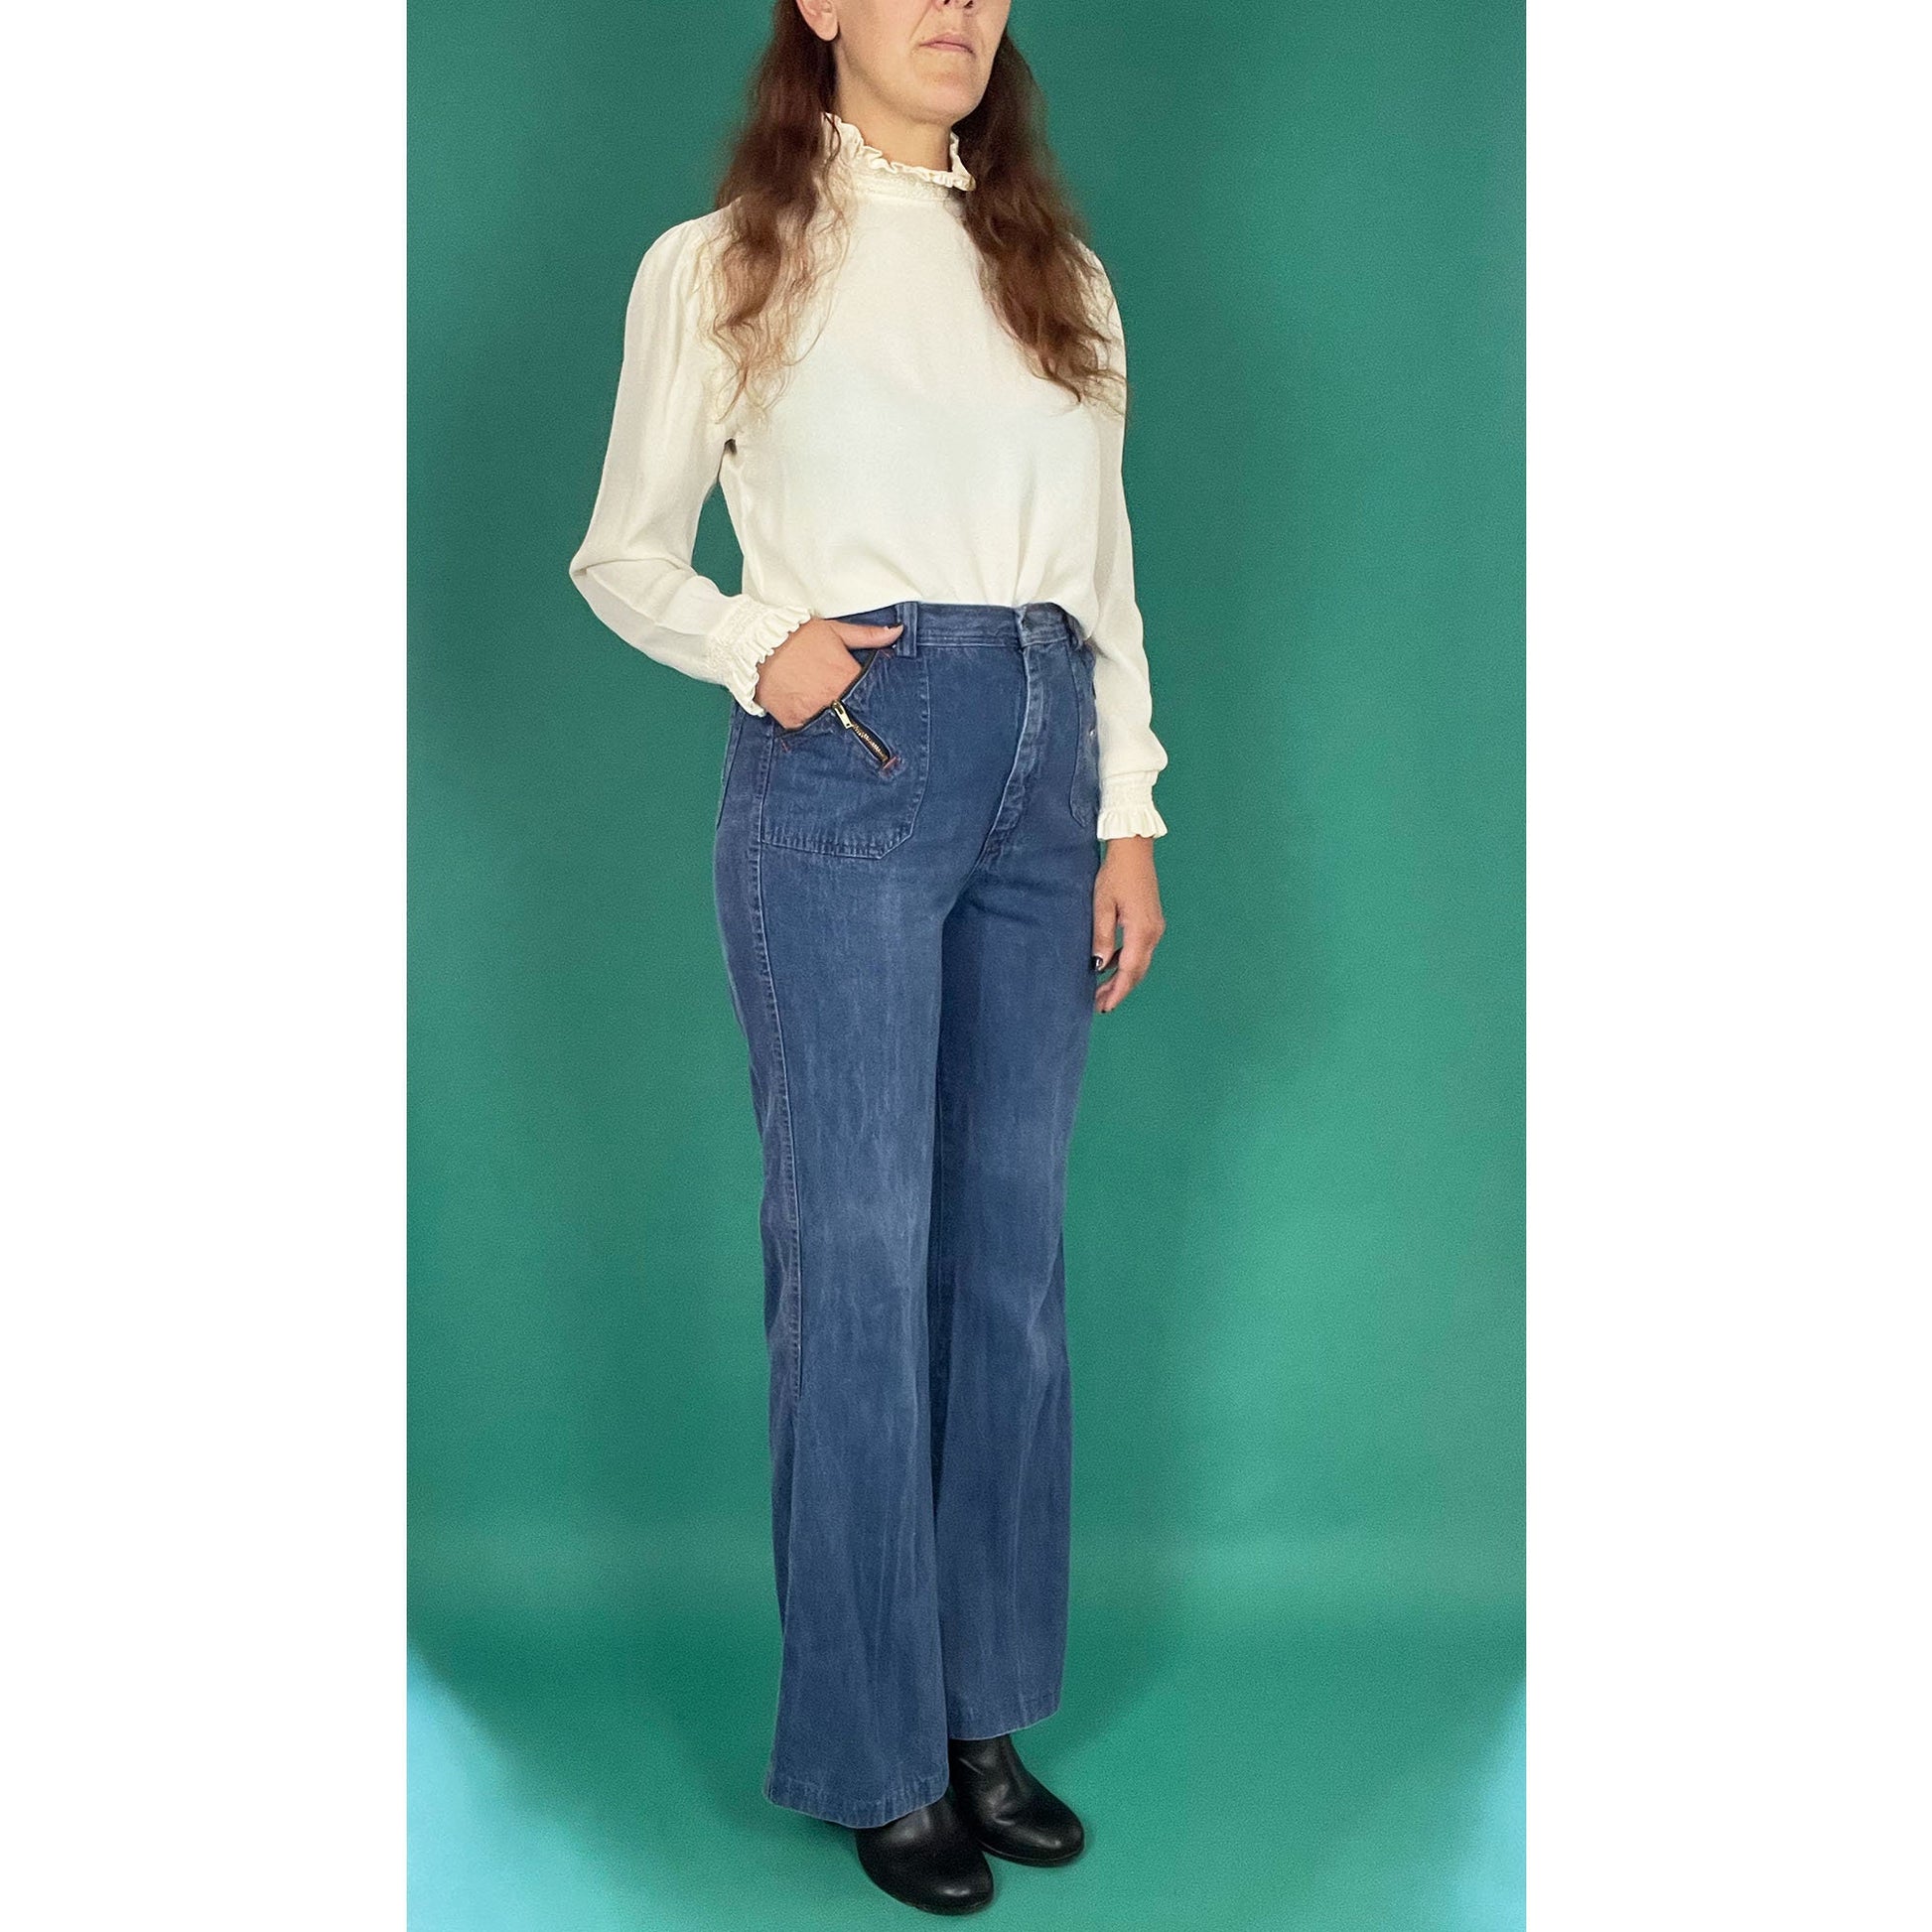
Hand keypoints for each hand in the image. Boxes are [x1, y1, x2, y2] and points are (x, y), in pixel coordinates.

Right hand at [753, 618, 904, 728]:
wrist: (754, 645)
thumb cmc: (796, 636)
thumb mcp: (834, 631)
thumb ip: (868, 636)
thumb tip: (897, 632)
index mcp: (845, 678)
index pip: (871, 696)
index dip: (874, 699)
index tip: (878, 702)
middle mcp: (831, 699)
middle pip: (853, 714)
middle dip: (856, 712)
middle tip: (860, 714)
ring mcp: (811, 714)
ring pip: (832, 725)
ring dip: (834, 720)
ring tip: (831, 712)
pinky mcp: (792, 722)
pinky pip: (809, 730)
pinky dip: (812, 724)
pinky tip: (813, 715)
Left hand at [1091, 835, 1164, 1013]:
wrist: (1134, 851)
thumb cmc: (1116, 874)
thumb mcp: (1102, 906)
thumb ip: (1102, 937)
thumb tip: (1100, 965)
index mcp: (1142, 931)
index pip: (1130, 971)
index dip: (1117, 992)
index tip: (1104, 1007)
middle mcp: (1153, 933)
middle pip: (1137, 971)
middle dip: (1119, 990)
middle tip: (1099, 1005)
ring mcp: (1155, 928)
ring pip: (1140, 962)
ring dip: (1122, 978)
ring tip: (1101, 990)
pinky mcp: (1151, 922)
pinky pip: (1140, 950)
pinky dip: (1126, 963)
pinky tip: (1111, 966)